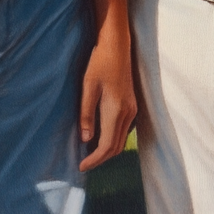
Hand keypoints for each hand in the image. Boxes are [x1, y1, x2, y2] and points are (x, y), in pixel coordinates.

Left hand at [78, 31, 137, 171]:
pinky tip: (100, 136)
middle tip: (84, 163)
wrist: (117, 46)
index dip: (94, 160)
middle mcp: (128, 113)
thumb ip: (86, 114)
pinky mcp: (132, 105)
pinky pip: (124, 130)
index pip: (106, 145)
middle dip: (101, 158)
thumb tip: (86, 139)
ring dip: (107, 150)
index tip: (81, 167)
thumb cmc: (99, 63)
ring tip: (90, 153)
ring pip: (121, 140)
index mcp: (116, 110)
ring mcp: (132, 109)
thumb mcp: (88, 87)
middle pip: (116, 147)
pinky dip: (113, 139)